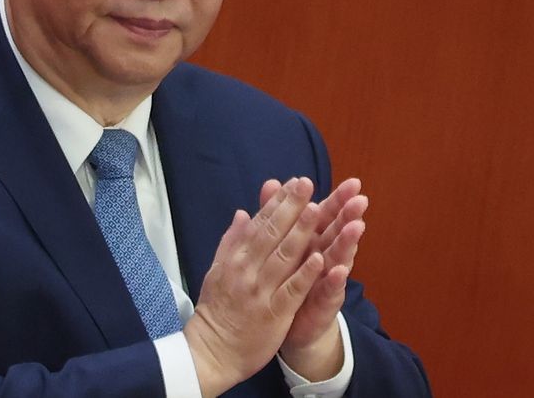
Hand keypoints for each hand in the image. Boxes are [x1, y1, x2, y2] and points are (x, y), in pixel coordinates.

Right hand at [183, 177, 323, 396]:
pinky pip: (292, 290)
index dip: (277, 202)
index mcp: (235, 258)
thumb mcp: (217, 270)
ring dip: (301, 231)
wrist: (212, 351)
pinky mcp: (274, 313)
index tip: (292, 182)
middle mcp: (247, 270)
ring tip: (318, 208)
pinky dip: (306, 273)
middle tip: (307, 182)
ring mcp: (261, 291)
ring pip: (284, 256)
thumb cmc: (217, 310)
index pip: (259, 223)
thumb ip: (232, 241)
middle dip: (291, 206)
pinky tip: (321, 258)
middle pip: (272, 233)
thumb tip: (244, 213)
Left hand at [259, 177, 367, 380]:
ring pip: (338, 257)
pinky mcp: (323, 302)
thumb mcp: (282, 244)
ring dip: (348, 242)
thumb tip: (272, 182)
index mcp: (312, 239)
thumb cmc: (287, 278)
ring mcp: (326, 279)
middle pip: (338, 232)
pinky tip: (339, 270)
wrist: (288, 323)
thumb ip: (278, 214)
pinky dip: (334, 279)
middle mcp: (324, 255)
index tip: (353, 182)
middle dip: (350, 216)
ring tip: (357, 226)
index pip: (327, 215)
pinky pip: (328, 289)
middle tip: (361, 199)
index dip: (339, 199)